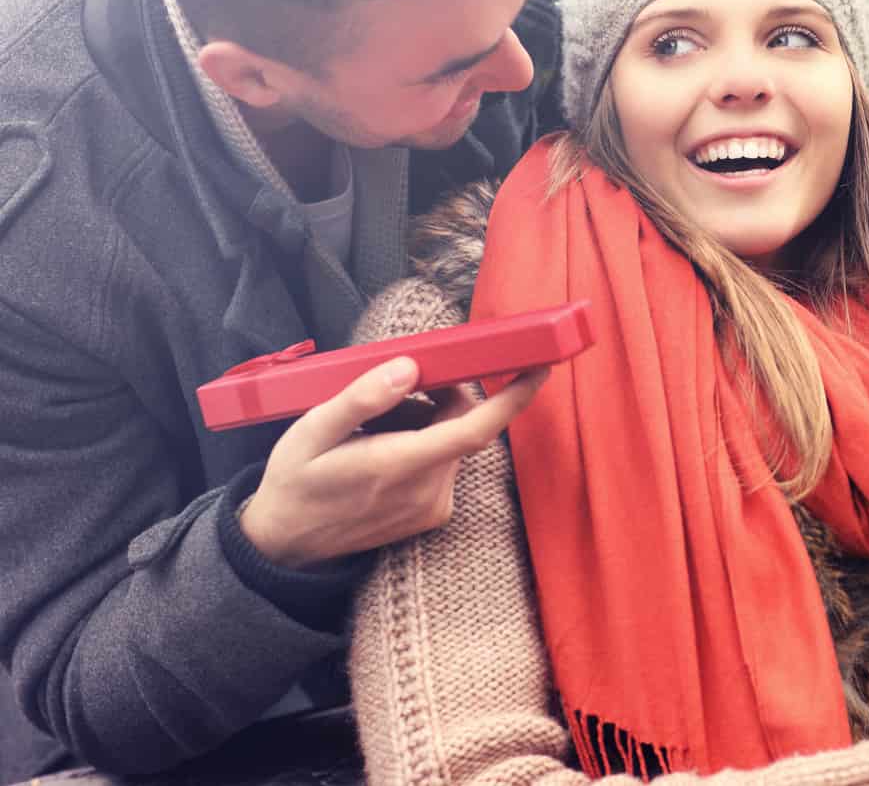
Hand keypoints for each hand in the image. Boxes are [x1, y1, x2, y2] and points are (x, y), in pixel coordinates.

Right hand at [239, 357, 545, 567]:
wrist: (284, 545)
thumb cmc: (296, 481)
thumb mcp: (311, 430)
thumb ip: (362, 398)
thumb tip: (410, 367)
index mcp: (400, 466)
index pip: (475, 430)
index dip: (512, 399)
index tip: (540, 369)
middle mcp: (427, 491)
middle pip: (462, 426)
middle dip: (444, 398)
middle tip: (398, 390)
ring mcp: (432, 507)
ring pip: (452, 444)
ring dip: (429, 423)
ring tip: (375, 430)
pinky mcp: (432, 515)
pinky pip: (443, 464)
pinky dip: (425, 446)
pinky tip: (384, 452)